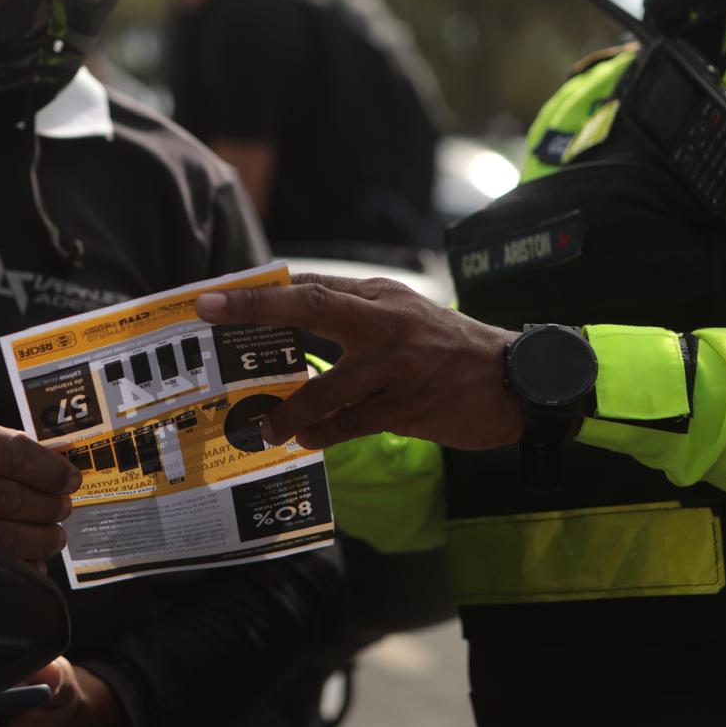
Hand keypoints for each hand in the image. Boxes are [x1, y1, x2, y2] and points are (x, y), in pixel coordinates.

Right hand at [0, 408, 80, 569]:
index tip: (70, 479)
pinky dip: (14, 566)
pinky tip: (30, 561)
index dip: (49, 470)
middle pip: (7, 497)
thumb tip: (56, 464)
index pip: (10, 452)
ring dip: (38, 539)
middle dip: (48, 507)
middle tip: (63, 509)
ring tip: (53, 535)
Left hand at [195, 274, 523, 450]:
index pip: (310, 286)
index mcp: (379, 297)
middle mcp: (385, 323)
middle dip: (256, 311)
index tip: (212, 296)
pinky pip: (351, 424)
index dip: (259, 292)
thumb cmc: (448, 347)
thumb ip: (352, 313)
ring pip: (327, 385)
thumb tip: (289, 316)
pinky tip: (306, 440)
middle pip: (311, 306)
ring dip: (289, 408)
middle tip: (211, 316)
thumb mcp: (403, 314)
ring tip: (266, 427)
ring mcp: (396, 366)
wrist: (514, 381)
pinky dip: (323, 433)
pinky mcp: (407, 407)